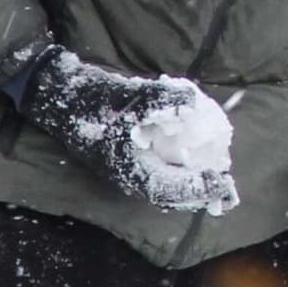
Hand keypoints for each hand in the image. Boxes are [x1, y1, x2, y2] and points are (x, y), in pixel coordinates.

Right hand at [16, 47, 238, 212]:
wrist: (58, 93)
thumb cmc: (91, 101)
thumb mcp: (128, 99)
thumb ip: (162, 100)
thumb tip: (193, 104)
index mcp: (130, 171)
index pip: (171, 190)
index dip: (198, 189)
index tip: (222, 182)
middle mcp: (130, 174)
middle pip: (172, 193)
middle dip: (200, 192)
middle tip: (229, 189)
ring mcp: (128, 165)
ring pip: (166, 181)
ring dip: (191, 180)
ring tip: (216, 173)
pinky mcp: (128, 154)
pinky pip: (159, 167)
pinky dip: (179, 164)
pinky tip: (193, 149)